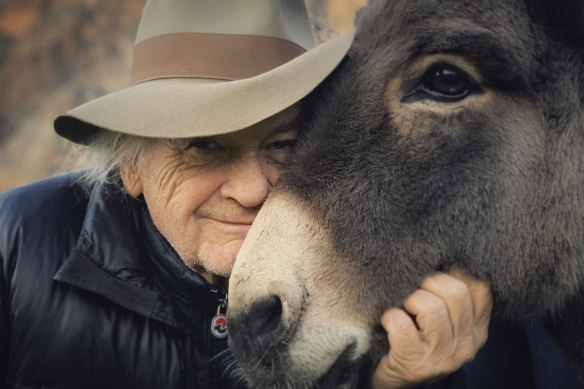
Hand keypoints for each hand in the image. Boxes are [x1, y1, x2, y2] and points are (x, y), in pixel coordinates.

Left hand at [371, 270, 491, 388]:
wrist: (396, 384)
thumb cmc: (416, 343)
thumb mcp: (444, 324)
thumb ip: (450, 297)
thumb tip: (444, 254)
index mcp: (477, 330)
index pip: (480, 287)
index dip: (455, 270)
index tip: (437, 268)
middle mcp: (466, 345)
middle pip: (455, 292)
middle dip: (428, 282)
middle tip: (413, 291)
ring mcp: (442, 357)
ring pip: (431, 307)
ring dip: (410, 299)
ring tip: (402, 307)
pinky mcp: (414, 363)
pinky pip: (402, 325)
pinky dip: (390, 317)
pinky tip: (388, 322)